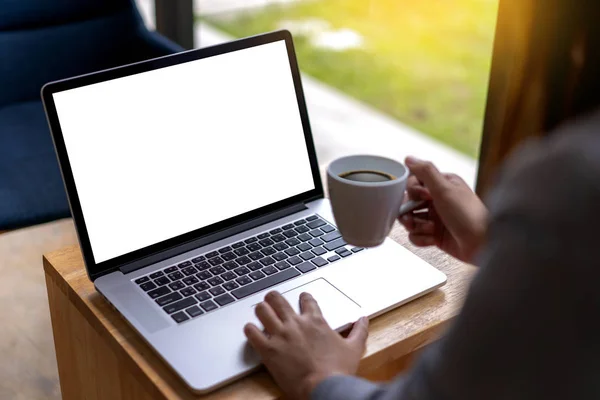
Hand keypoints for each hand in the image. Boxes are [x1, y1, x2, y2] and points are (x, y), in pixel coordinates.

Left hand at [244, 291, 368, 399]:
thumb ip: (359, 331)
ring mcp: (281, 335)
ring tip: (260, 313)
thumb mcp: (354, 348)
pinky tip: (250, 330)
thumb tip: (364, 319)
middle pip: (278, 299)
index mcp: (315, 321)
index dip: (303, 297)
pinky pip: (252, 332)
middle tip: (272, 300)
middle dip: (273, 298)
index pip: (306, 299)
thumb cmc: (338, 370)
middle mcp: (296, 323)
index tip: (301, 299)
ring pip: (262, 310)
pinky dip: (249, 330)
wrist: (323, 387)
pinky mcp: (268, 349)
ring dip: (260, 310)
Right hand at [400, 157, 487, 262]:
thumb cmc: (469, 215)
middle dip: (408, 212)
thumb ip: (425, 172)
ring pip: (410, 220)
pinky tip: (432, 239)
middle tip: (412, 218)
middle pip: (408, 203)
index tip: (424, 198)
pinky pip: (416, 235)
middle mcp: (437, 200)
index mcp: (442, 185)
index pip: (414, 182)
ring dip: (416, 226)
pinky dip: (421, 239)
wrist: (482, 244)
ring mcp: (436, 218)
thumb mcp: (445, 189)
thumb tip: (409, 158)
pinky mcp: (435, 235)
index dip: (413, 192)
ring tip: (429, 229)